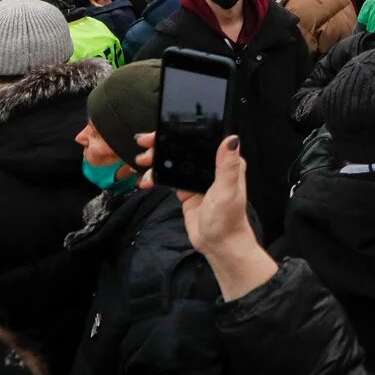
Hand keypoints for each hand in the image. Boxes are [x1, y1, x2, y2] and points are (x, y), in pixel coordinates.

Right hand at [134, 132, 276, 300]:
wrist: (218, 244)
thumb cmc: (227, 218)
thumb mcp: (227, 190)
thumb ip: (228, 165)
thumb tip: (232, 138)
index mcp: (226, 162)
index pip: (203, 139)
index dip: (182, 131)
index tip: (162, 129)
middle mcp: (212, 167)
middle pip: (186, 148)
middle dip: (164, 144)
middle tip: (145, 144)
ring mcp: (198, 179)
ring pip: (175, 162)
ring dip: (158, 160)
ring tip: (142, 161)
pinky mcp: (187, 191)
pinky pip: (169, 178)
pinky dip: (157, 177)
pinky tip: (147, 180)